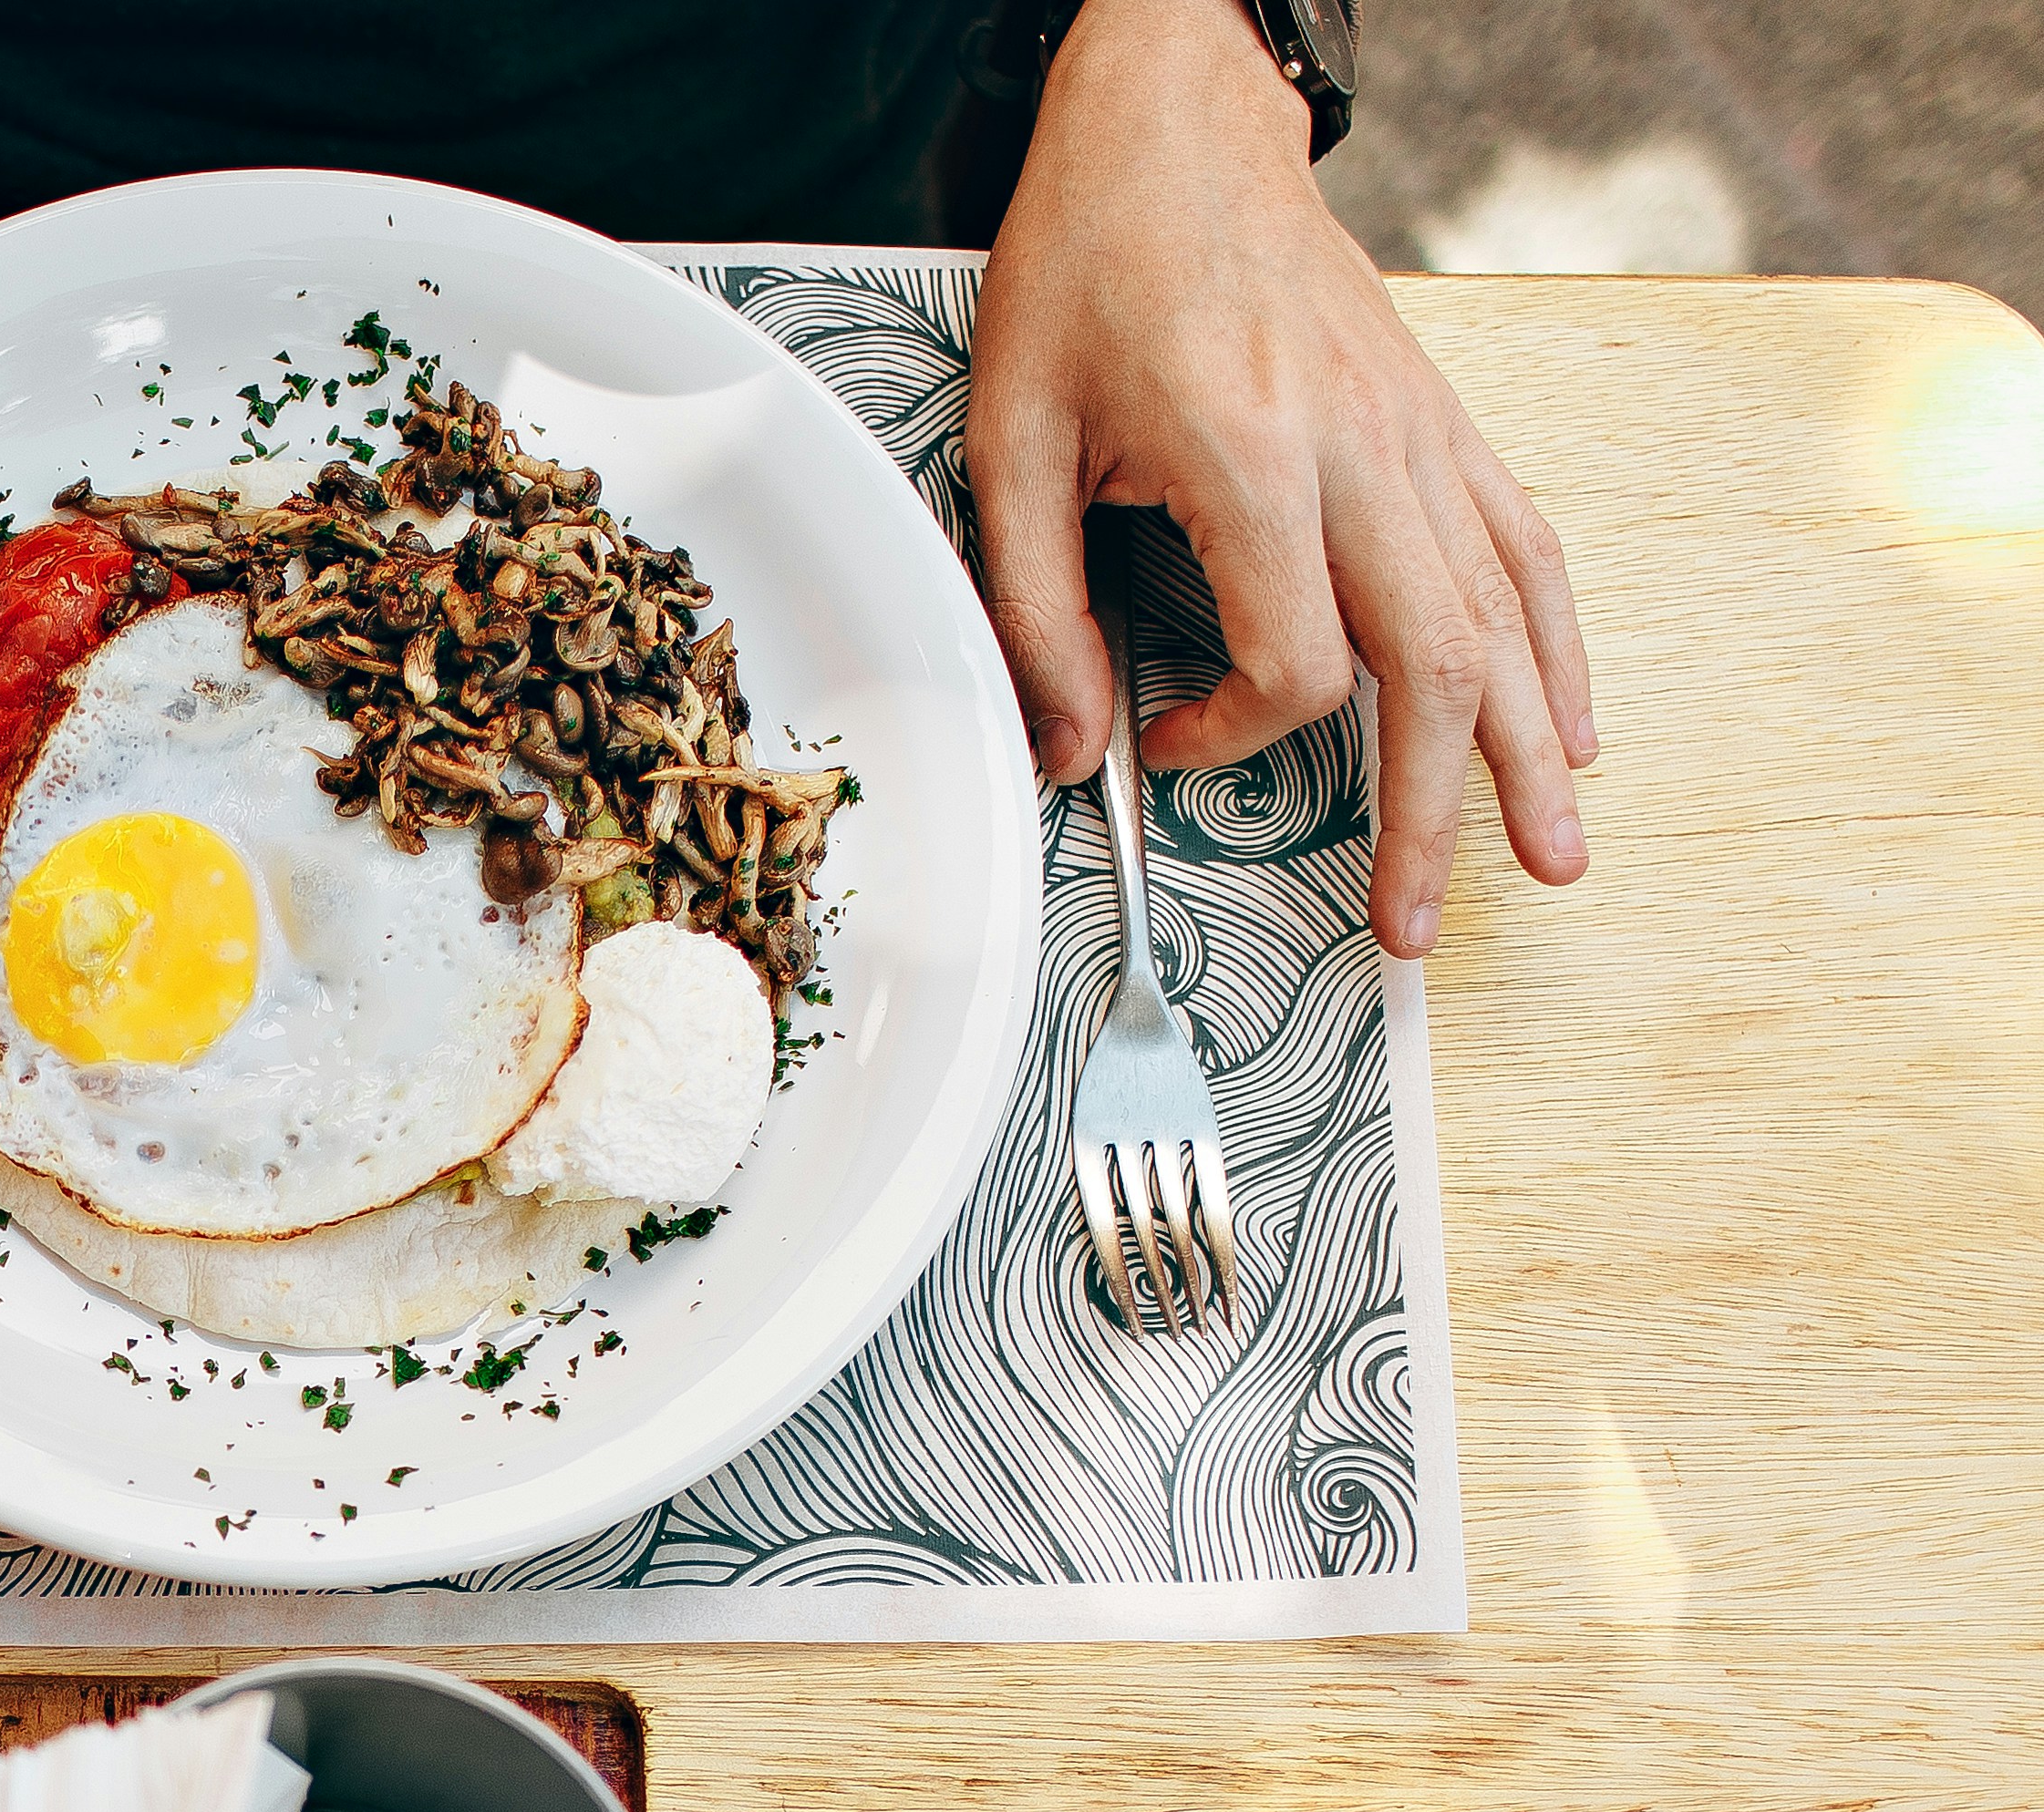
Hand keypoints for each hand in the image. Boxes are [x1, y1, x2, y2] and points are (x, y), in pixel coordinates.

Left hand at [968, 0, 1596, 956]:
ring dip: (1526, 751)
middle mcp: (1363, 450)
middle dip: (1436, 811)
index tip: (1165, 745)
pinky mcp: (1440, 422)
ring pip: (1504, 618)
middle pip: (1435, 664)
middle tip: (1416, 922)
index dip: (1232, 734)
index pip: (1293, 660)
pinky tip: (1562, 727)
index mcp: (1254, 456)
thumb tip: (1069, 747)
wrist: (1174, 127)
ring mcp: (1419, 435)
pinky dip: (1552, 648)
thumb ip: (1036, 608)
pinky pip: (1524, 549)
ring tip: (1551, 858)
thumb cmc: (1090, 266)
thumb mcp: (1012, 439)